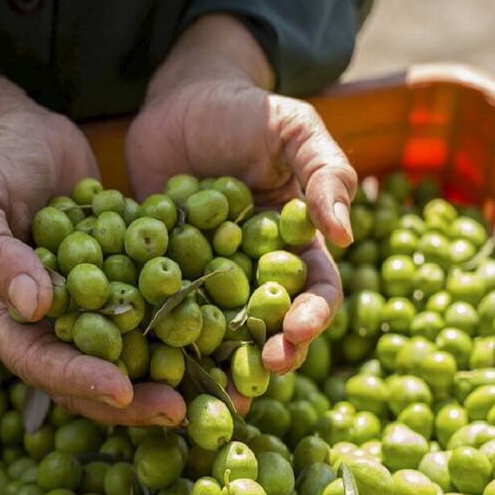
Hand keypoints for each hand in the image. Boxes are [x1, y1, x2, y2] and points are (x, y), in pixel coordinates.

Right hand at [0, 74, 184, 424]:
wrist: (23, 131)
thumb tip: (33, 305)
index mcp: (4, 314)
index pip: (38, 361)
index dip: (78, 379)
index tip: (121, 387)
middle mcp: (46, 320)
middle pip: (87, 371)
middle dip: (130, 395)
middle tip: (179, 408)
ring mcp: (86, 301)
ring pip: (125, 349)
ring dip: (162, 370)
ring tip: (207, 387)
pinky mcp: (119, 277)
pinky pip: (149, 307)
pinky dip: (179, 322)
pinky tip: (218, 330)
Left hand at [126, 15, 357, 373]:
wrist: (180, 98)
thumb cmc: (246, 110)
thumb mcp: (293, 129)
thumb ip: (324, 173)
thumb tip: (344, 233)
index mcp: (293, 243)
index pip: (313, 288)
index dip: (311, 315)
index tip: (296, 332)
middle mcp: (252, 267)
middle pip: (266, 323)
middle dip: (264, 354)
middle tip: (254, 380)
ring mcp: (205, 272)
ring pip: (215, 328)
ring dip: (215, 363)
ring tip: (208, 396)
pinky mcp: (161, 268)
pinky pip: (163, 305)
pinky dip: (160, 333)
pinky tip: (149, 359)